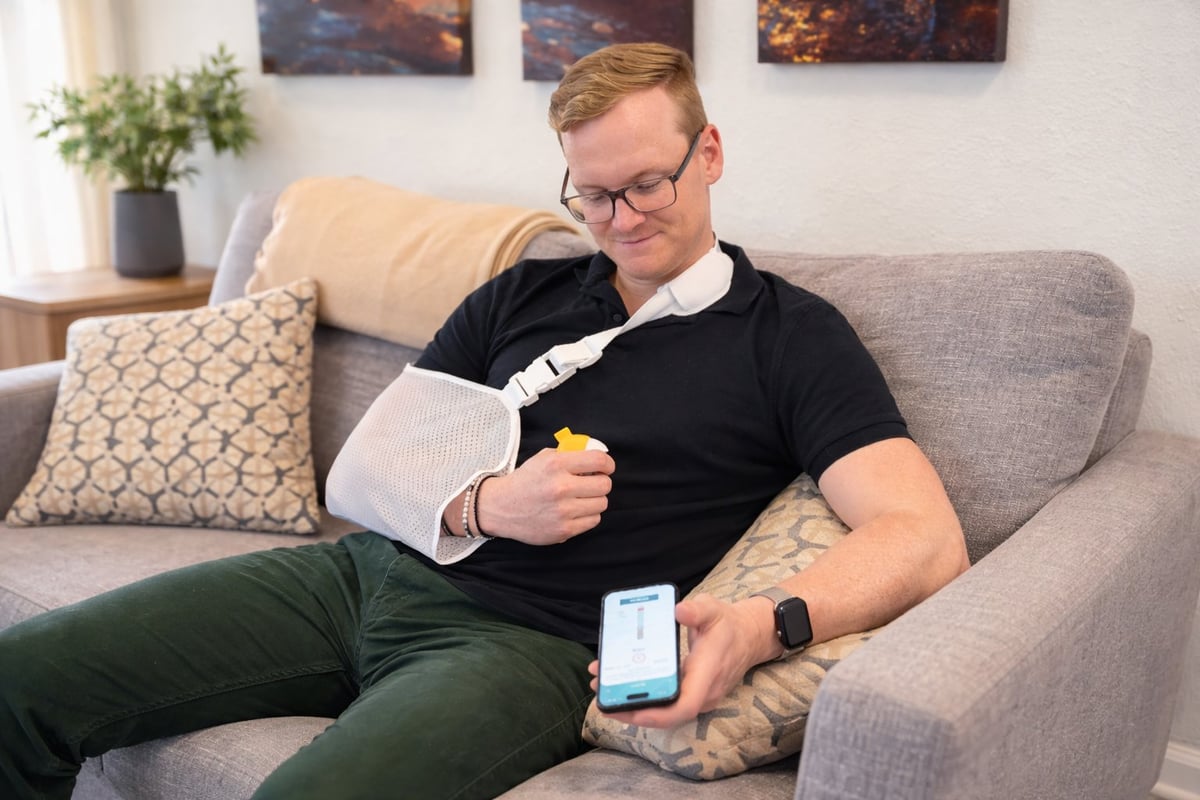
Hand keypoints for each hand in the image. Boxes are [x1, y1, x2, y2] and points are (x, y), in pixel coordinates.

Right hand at [476, 447, 614, 544]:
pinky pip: (593, 520)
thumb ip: (569, 455)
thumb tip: (596, 459)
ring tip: (581, 498)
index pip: (599, 461)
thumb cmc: (525, 481)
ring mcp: (563, 511)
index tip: (605, 468)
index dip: (608, 464)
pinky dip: (587, 515)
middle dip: (601, 482)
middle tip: (592, 483)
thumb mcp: (543, 458)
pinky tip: (575, 510)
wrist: (501, 508)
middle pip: (604, 485)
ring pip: (602, 504)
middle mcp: (561, 487)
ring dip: (595, 500)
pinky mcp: (564, 530)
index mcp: (556, 465)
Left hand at [588, 593, 773, 727]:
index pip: (686, 705)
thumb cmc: (728, 624)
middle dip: (632, 710)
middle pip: (667, 714)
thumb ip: (697, 609)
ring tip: (603, 690)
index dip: (659, 714)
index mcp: (708, 672)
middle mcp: (704, 692)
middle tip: (601, 697)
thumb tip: (678, 610)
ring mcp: (699, 698)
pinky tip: (621, 687)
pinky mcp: (691, 695)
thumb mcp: (714, 609)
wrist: (747, 637)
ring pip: (665, 711)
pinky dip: (643, 700)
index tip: (633, 711)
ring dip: (633, 706)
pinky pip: (667, 704)